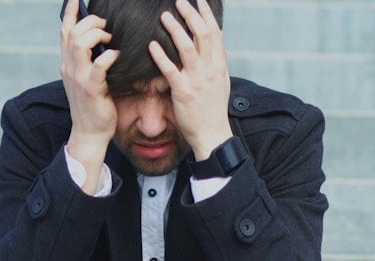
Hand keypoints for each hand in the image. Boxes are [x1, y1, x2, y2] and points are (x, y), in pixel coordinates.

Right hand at [59, 0, 120, 189]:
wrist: (89, 132)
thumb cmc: (93, 104)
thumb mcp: (86, 78)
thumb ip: (89, 59)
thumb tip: (103, 41)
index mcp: (67, 63)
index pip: (64, 31)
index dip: (71, 12)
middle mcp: (69, 67)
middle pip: (72, 32)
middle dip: (91, 22)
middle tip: (107, 26)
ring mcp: (78, 78)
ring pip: (79, 43)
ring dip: (97, 35)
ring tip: (111, 39)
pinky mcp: (90, 89)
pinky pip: (97, 66)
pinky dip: (107, 57)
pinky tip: (116, 55)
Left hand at [148, 0, 233, 160]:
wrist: (212, 135)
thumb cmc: (214, 110)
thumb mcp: (222, 83)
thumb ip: (219, 63)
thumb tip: (219, 45)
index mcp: (220, 65)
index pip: (215, 33)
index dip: (207, 15)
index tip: (200, 1)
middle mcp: (210, 69)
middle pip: (202, 35)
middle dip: (191, 15)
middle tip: (180, 1)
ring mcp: (197, 80)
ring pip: (187, 48)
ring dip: (175, 29)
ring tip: (165, 16)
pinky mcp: (183, 92)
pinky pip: (171, 70)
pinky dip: (161, 56)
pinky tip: (152, 45)